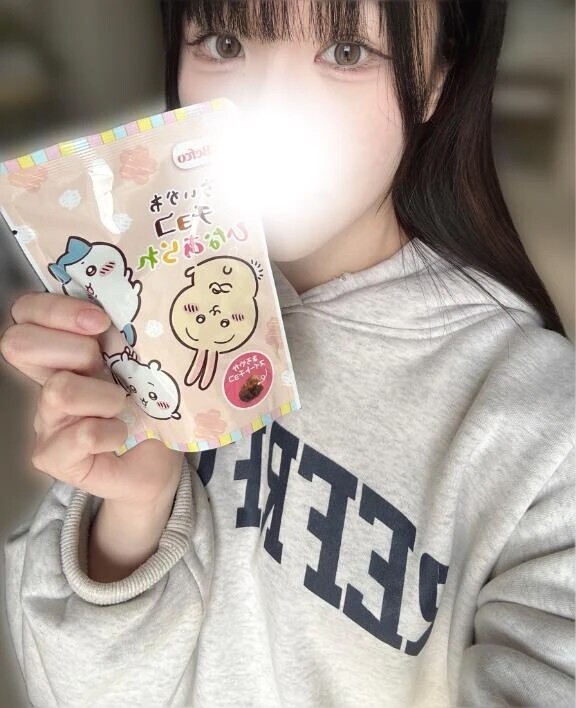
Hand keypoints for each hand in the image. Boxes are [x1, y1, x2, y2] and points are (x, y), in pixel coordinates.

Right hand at [0, 293, 182, 508]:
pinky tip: (121, 434)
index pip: (25, 313)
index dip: (55, 308)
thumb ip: (124, 334)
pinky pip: (80, 435)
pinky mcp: (53, 458)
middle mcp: (46, 382)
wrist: (160, 464)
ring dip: (104, 396)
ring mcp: (45, 421)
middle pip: (17, 343)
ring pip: (58, 391)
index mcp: (64, 352)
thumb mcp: (141, 361)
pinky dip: (111, 432)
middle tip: (107, 365)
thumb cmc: (152, 408)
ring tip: (122, 407)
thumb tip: (131, 303)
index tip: (101, 321)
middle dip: (74, 348)